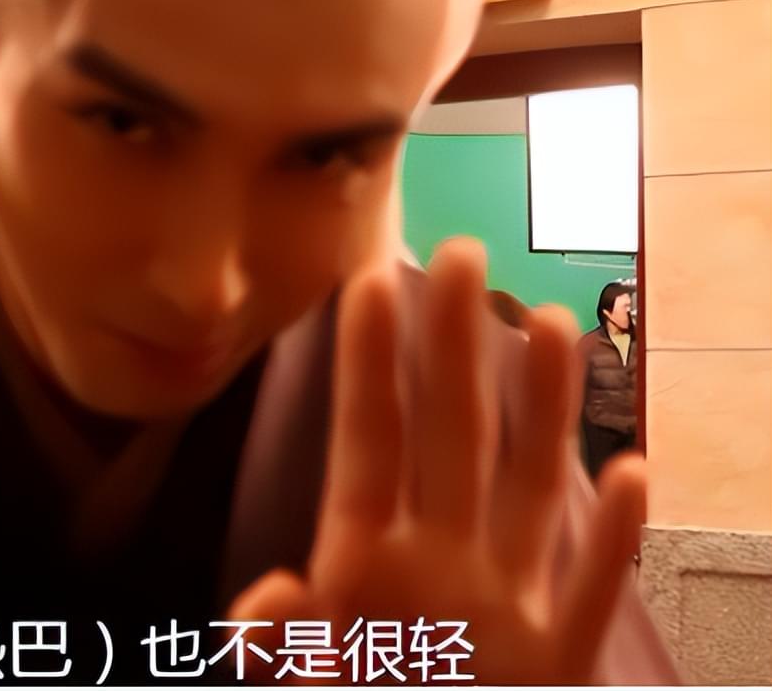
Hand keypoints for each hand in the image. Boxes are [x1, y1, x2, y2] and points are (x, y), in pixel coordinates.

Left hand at [230, 238, 646, 683]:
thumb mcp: (300, 688)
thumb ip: (280, 646)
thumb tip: (261, 601)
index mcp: (366, 564)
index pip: (367, 441)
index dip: (368, 364)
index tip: (367, 281)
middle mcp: (439, 563)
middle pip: (449, 436)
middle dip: (454, 348)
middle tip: (460, 253)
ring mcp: (500, 606)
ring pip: (528, 489)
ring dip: (545, 412)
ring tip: (552, 325)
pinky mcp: (550, 662)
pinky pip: (588, 593)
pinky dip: (617, 543)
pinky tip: (638, 474)